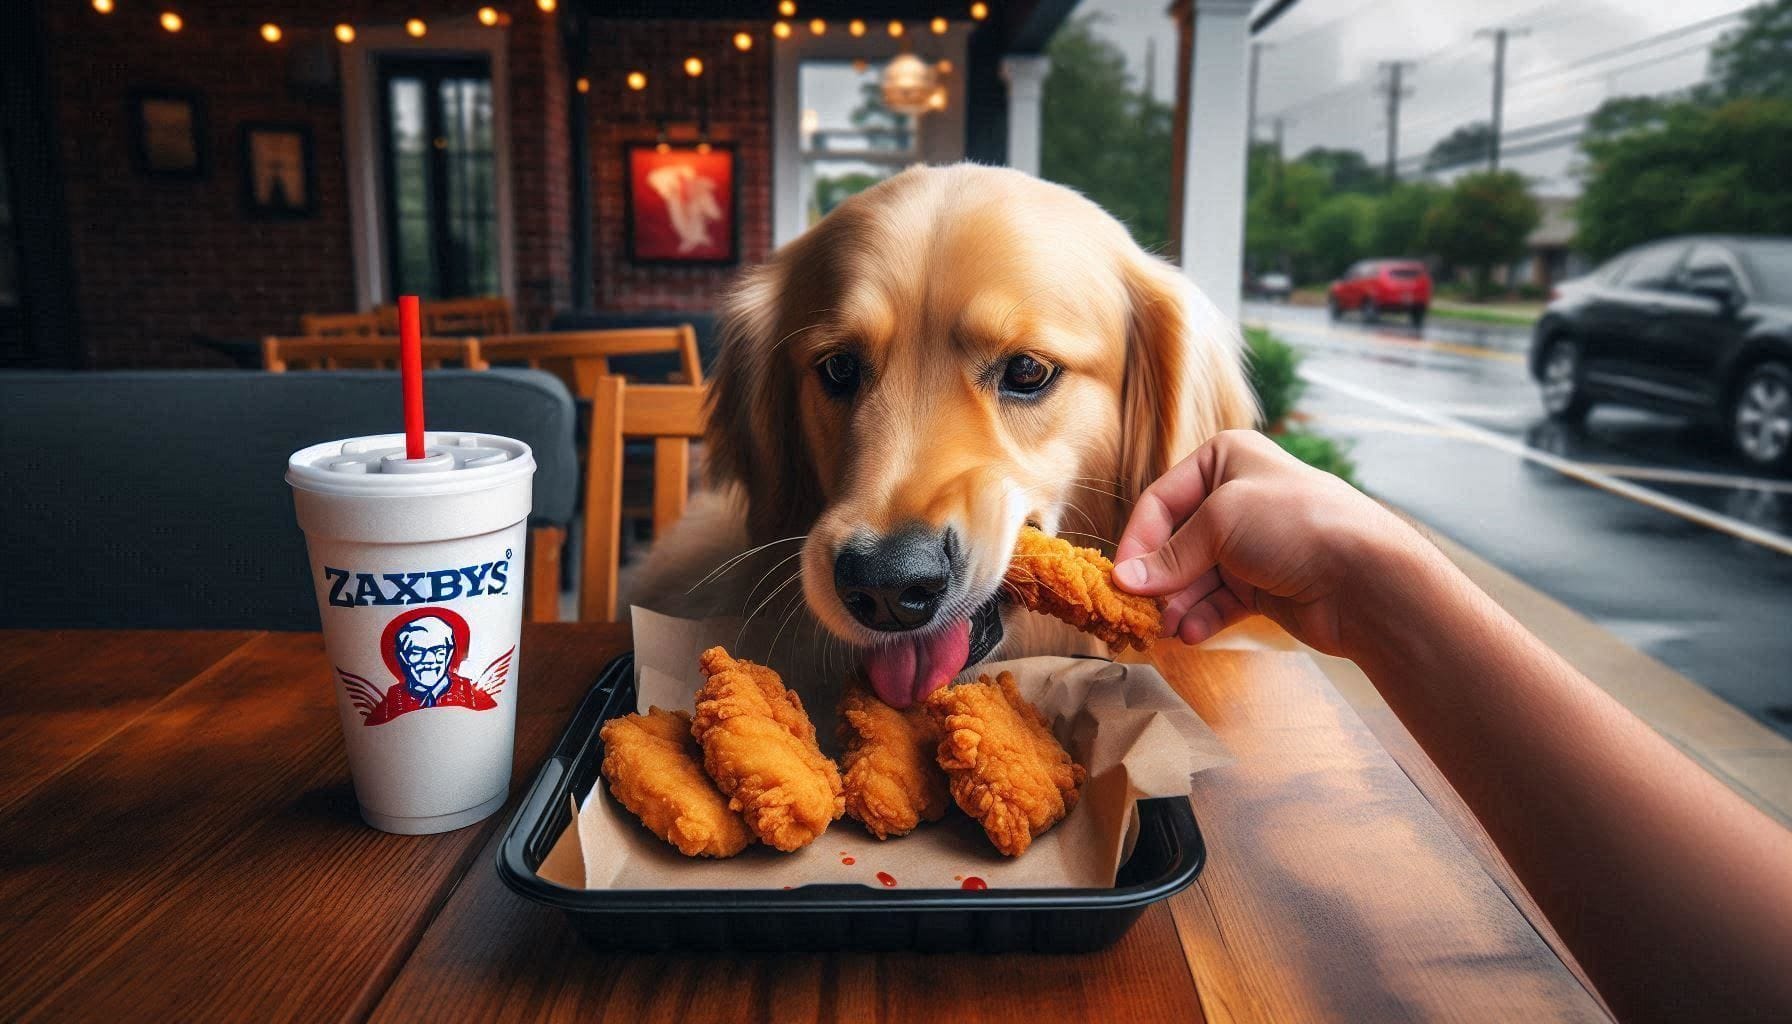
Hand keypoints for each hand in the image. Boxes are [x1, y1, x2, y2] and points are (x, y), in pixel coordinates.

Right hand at [1112, 430, 1426, 656]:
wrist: (1367, 577)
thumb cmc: (1297, 524)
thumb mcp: (1222, 523)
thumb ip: (1170, 556)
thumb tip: (1125, 581)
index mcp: (1225, 459)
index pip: (1160, 501)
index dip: (1138, 540)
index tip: (1121, 579)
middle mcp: (1234, 498)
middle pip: (1174, 541)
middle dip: (1158, 578)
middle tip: (1140, 610)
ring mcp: (1248, 544)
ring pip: (1193, 576)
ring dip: (1177, 603)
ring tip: (1168, 628)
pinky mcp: (1261, 585)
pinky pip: (1216, 601)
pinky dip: (1201, 617)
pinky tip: (1191, 633)